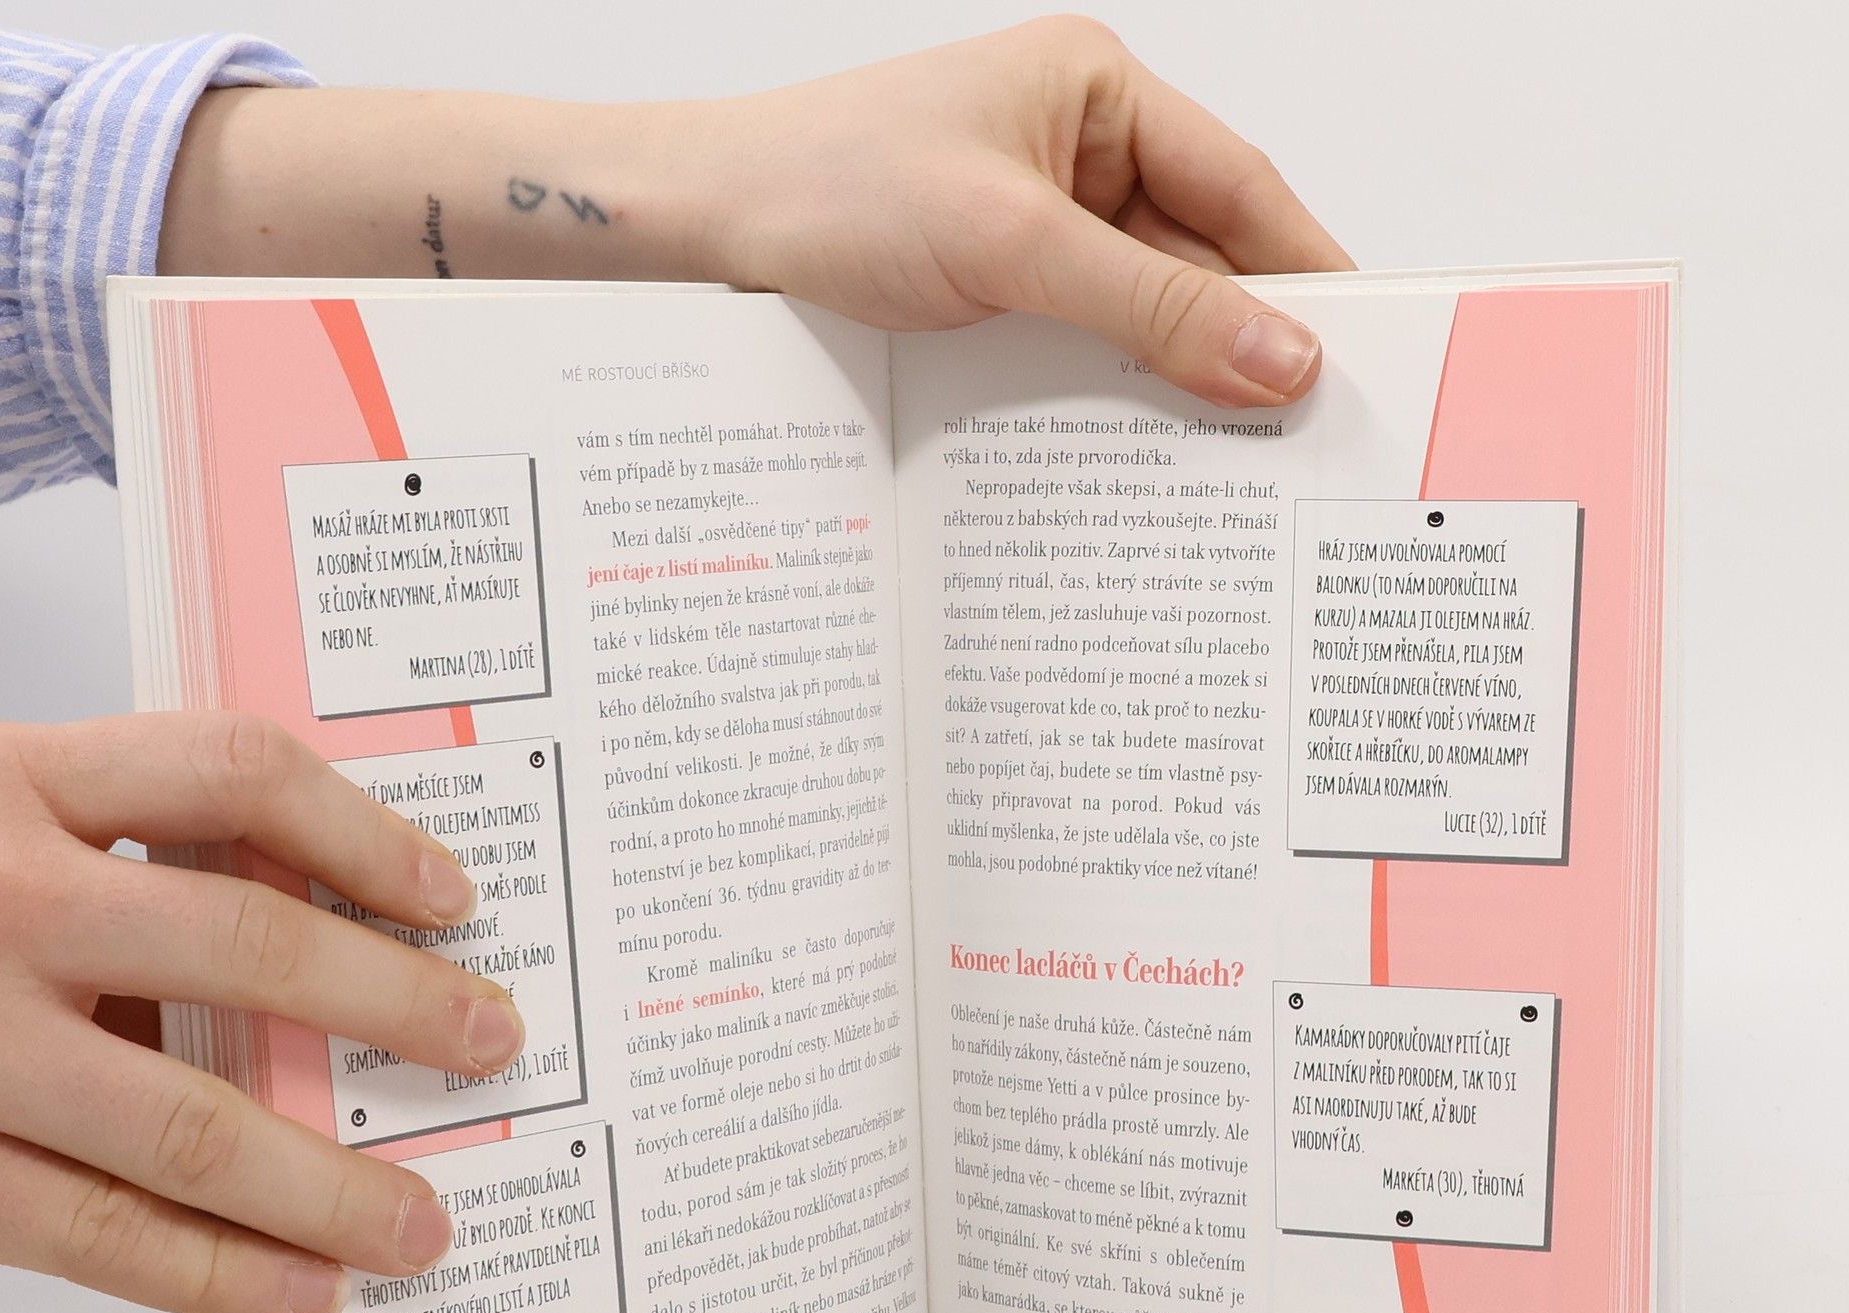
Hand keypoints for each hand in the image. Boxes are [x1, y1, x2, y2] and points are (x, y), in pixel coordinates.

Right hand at [0, 714, 524, 1312]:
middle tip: (488, 1045)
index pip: (229, 772)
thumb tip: (320, 915)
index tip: (451, 894)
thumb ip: (115, 840)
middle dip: (393, 1005)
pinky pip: (98, 1237)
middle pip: (245, 943)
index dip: (361, 828)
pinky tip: (300, 1295)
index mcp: (5, 781)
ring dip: (329, 1185)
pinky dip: (216, 1274)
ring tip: (421, 1226)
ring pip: (189, 1122)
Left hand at [163, 17, 1347, 407]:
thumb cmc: (823, 193)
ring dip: (1173, 391)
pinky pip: (1077, 354)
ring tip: (1233, 476)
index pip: (1241, 190)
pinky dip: (1107, 407)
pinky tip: (1133, 467)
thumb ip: (1151, 308)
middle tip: (1308, 445)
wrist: (691, 241)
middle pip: (1199, 263)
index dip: (1307, 275)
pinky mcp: (988, 300)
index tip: (1362, 357)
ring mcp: (1030, 233)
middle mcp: (1075, 156)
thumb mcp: (1009, 246)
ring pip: (1140, 319)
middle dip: (1244, 349)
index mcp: (1097, 94)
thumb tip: (1281, 359)